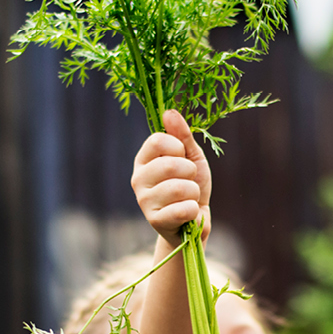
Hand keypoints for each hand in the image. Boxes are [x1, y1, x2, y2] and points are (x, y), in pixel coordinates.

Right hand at [131, 110, 211, 247]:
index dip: (178, 148)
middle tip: (187, 181)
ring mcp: (144, 201)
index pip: (157, 140)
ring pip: (180, 188)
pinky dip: (194, 210)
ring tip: (187, 198)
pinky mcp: (155, 221)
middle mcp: (138, 179)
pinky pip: (185, 209)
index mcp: (144, 160)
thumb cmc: (190, 185)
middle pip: (170, 165)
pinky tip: (187, 214)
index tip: (182, 157)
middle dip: (190, 172)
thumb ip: (182, 135)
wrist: (194, 220)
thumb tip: (169, 112)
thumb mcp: (191, 156)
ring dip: (194, 192)